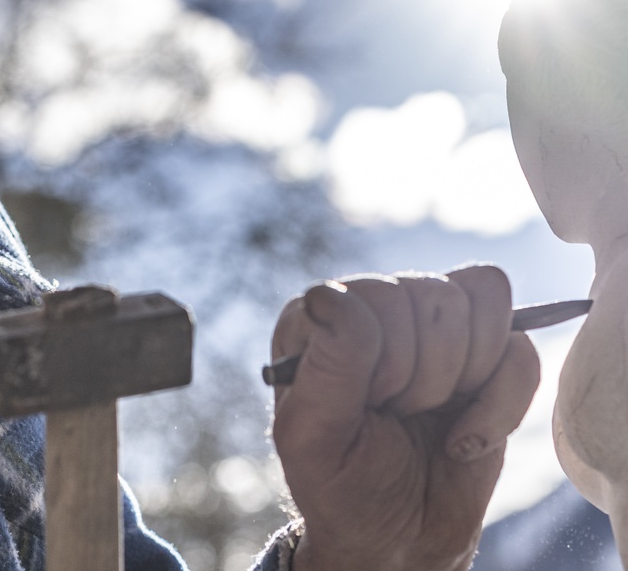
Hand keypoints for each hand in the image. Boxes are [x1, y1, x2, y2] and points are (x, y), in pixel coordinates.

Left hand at [271, 266, 539, 570]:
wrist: (397, 543)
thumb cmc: (343, 485)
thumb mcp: (316, 435)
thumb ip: (328, 362)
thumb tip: (326, 294)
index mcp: (324, 310)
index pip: (385, 294)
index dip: (389, 360)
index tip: (369, 404)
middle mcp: (376, 304)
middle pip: (440, 298)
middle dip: (426, 377)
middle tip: (396, 415)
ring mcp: (433, 326)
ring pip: (484, 309)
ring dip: (463, 384)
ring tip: (424, 418)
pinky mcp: (483, 357)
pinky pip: (521, 351)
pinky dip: (503, 406)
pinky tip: (462, 438)